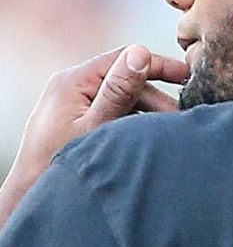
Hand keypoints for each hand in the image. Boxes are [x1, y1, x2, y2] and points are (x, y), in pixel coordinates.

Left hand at [1, 45, 189, 224]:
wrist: (31, 192)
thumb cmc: (60, 163)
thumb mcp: (97, 126)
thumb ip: (119, 91)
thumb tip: (140, 53)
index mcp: (73, 80)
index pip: (123, 58)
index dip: (158, 65)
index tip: (187, 74)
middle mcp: (71, 85)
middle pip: (124, 82)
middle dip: (155, 99)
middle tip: (179, 121)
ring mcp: (71, 102)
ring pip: (119, 99)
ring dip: (144, 113)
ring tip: (164, 135)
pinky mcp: (73, 118)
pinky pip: (109, 112)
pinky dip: (130, 122)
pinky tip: (143, 140)